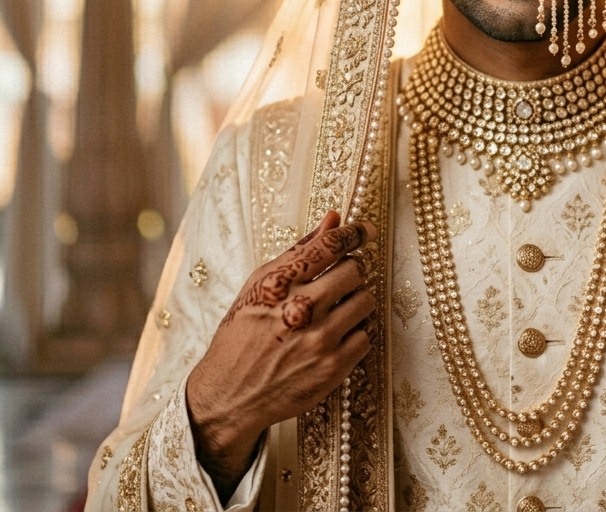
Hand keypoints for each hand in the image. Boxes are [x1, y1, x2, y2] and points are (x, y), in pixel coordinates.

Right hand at [185, 212, 375, 500]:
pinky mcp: (332, 368)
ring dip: (355, 301)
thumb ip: (300, 250)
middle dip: (351, 270)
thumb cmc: (241, 335)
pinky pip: (366, 335)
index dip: (354, 232)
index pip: (330, 245)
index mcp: (280, 284)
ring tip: (335, 310)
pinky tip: (336, 336)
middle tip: (340, 279)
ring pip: (366, 300)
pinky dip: (355, 333)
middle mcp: (301, 309)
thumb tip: (334, 219)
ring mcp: (319, 340)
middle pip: (356, 270)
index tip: (365, 230)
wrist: (229, 395)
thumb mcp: (259, 285)